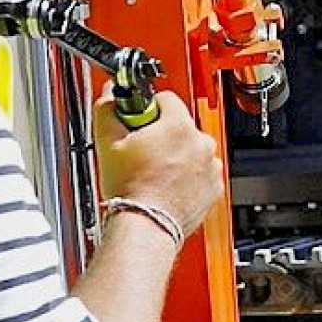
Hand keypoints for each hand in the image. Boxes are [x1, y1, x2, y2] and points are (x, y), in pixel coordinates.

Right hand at [94, 90, 222, 238]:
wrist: (145, 226)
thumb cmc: (130, 190)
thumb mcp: (108, 143)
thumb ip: (108, 109)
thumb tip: (110, 95)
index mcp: (179, 125)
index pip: (165, 98)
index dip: (147, 110)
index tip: (138, 124)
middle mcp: (201, 143)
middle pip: (180, 125)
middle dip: (162, 134)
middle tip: (142, 152)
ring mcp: (210, 166)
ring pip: (192, 148)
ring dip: (177, 155)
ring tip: (154, 172)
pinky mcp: (214, 187)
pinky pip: (201, 171)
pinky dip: (188, 176)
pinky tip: (168, 184)